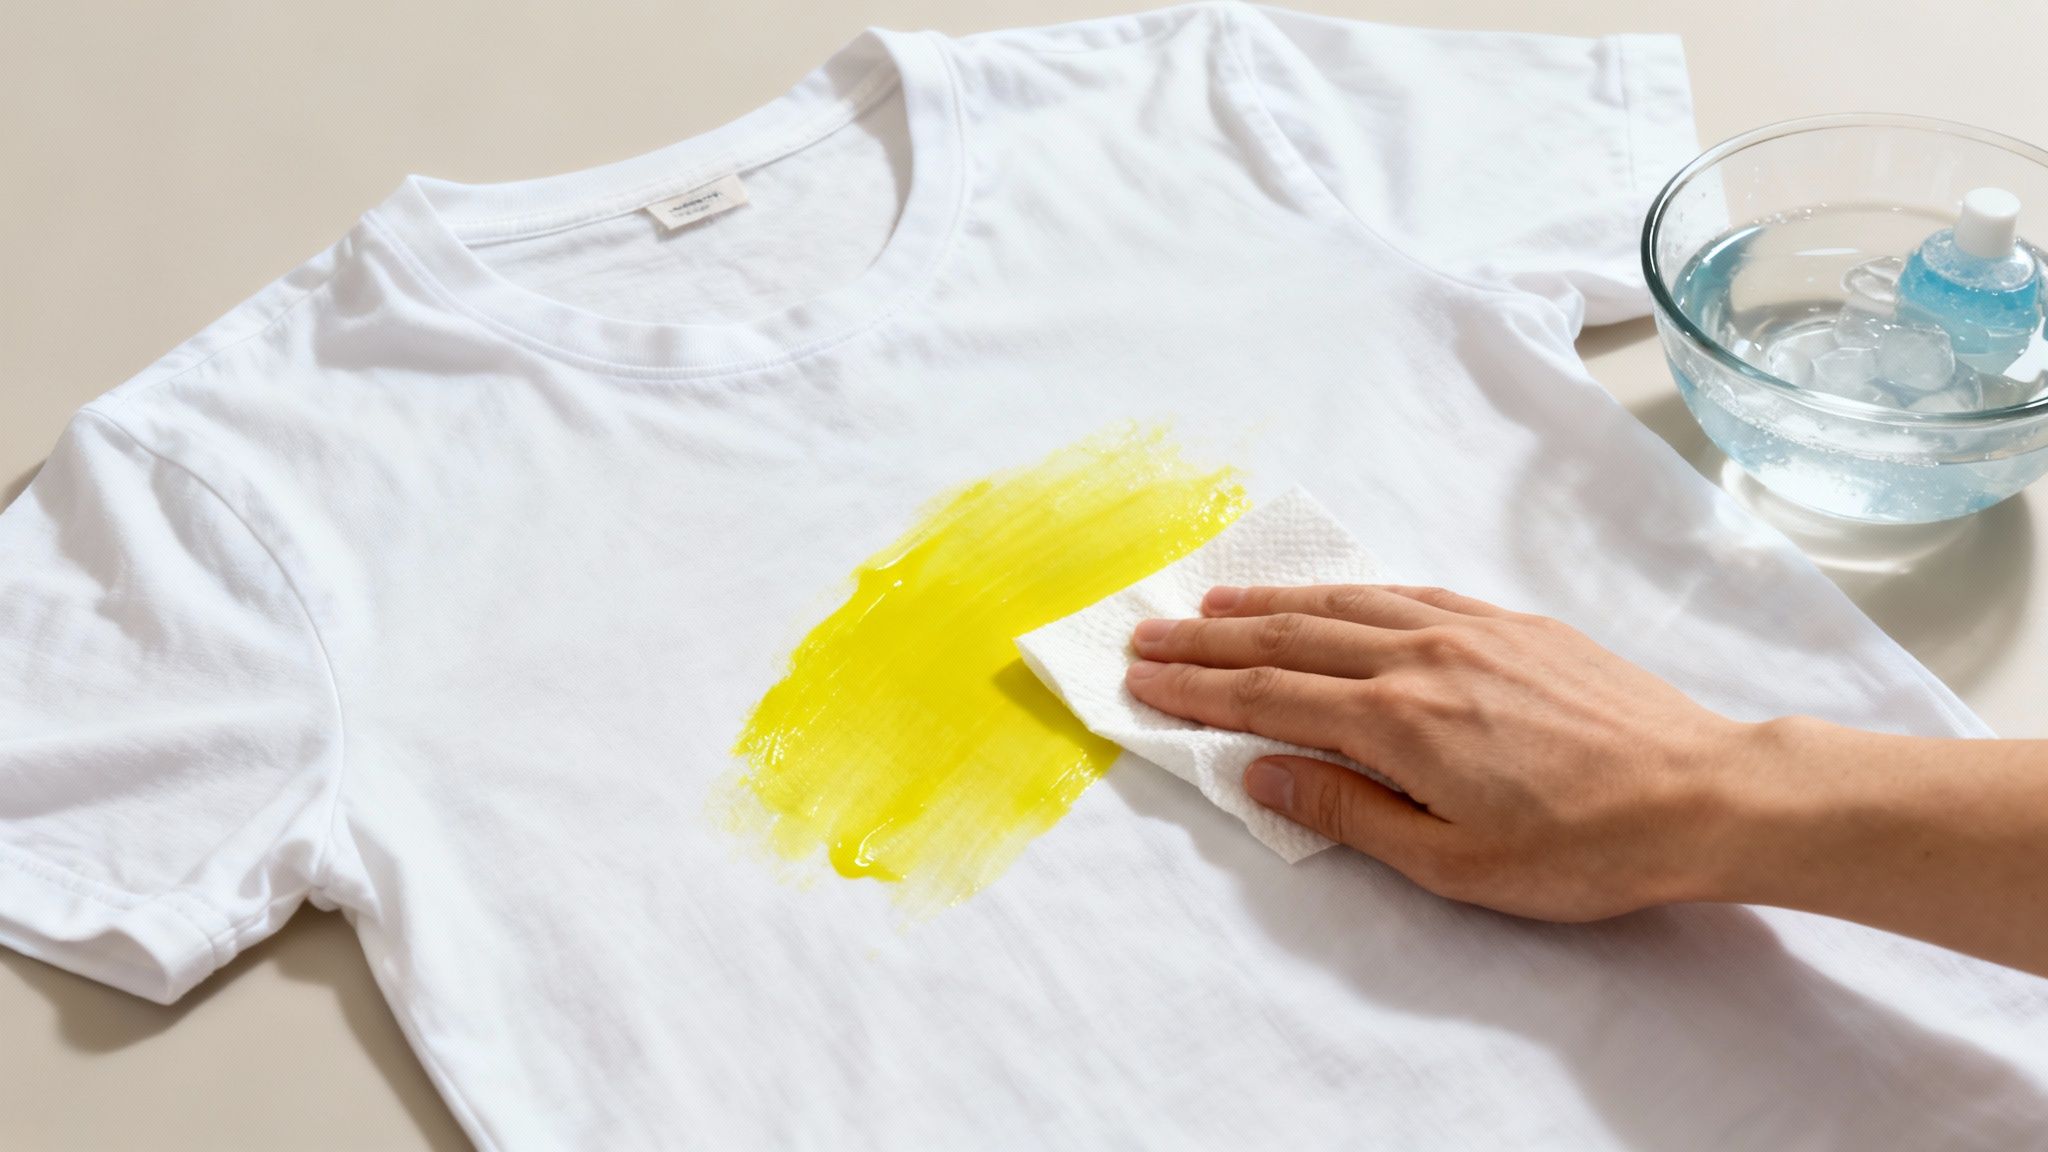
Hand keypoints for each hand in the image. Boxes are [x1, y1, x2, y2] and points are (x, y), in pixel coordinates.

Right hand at [1123, 584, 1752, 921]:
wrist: (1702, 793)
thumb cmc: (1582, 849)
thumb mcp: (1454, 862)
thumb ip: (1349, 811)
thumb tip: (1261, 775)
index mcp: (1399, 721)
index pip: (1269, 697)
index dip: (1197, 689)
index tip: (1142, 678)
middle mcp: (1422, 657)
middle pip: (1291, 639)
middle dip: (1210, 638)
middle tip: (1148, 635)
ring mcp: (1468, 630)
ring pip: (1344, 602)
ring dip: (1269, 602)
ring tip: (1214, 602)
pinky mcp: (1510, 622)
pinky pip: (1406, 591)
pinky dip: (1349, 590)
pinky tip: (1329, 596)